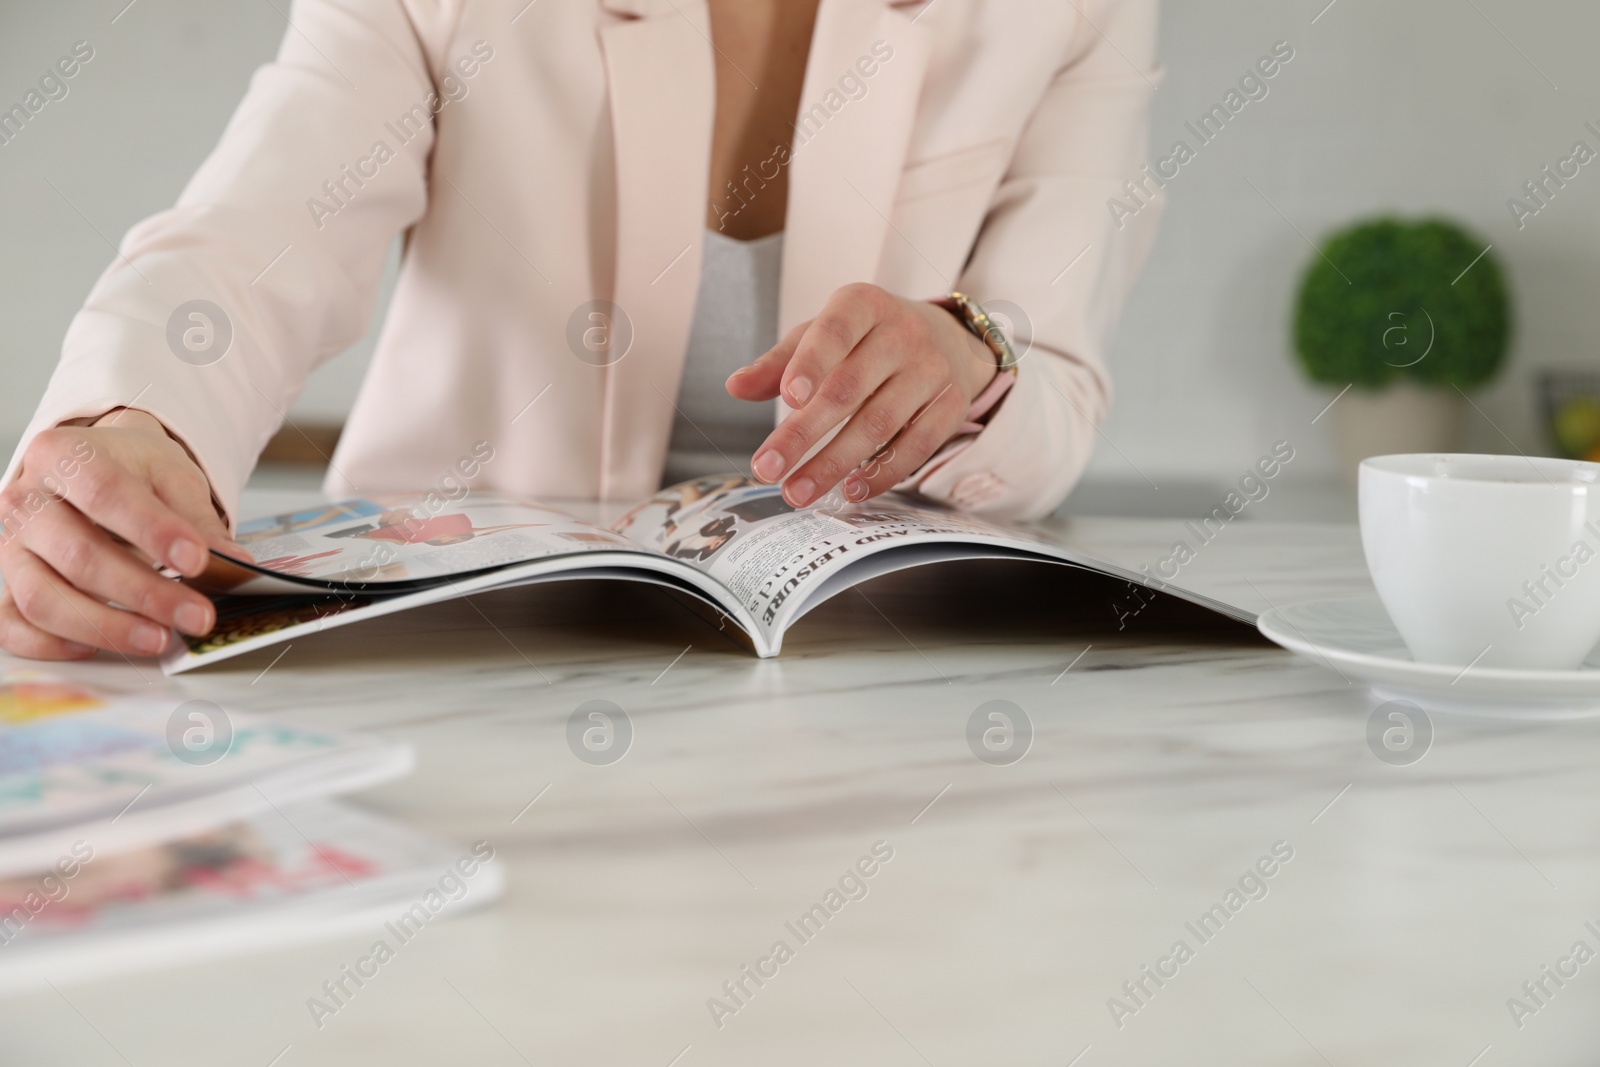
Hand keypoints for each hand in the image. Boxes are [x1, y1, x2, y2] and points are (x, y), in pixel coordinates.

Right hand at [0, 409, 239, 659]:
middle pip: (78, 555)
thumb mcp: (173, 478)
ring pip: (43, 598)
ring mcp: (12, 548)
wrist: (97, 466)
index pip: (105, 493)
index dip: (152, 531)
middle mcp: (26, 501)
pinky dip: (53, 645)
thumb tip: (233, 565)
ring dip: (106, 627)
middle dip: (143, 593)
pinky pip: (14, 626)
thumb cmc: (133, 471)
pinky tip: (100, 648)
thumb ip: (199, 521)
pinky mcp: (8, 586)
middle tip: (196, 615)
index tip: (196, 560)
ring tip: (161, 638)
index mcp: (65, 456)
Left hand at [726, 283, 997, 506]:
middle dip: (803, 435)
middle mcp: (903, 333)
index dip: (812, 364)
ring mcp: (932, 370)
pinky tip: (850, 491)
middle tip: (767, 470)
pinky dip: (882, 473)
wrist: (948, 338)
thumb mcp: (823, 335)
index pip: (835, 333)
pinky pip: (916, 446)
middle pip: (849, 390)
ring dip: (834, 464)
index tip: (787, 400)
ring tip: (798, 492)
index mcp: (863, 305)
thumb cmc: (868, 339)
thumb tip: (736, 386)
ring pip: (879, 424)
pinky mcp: (952, 405)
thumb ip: (779, 362)